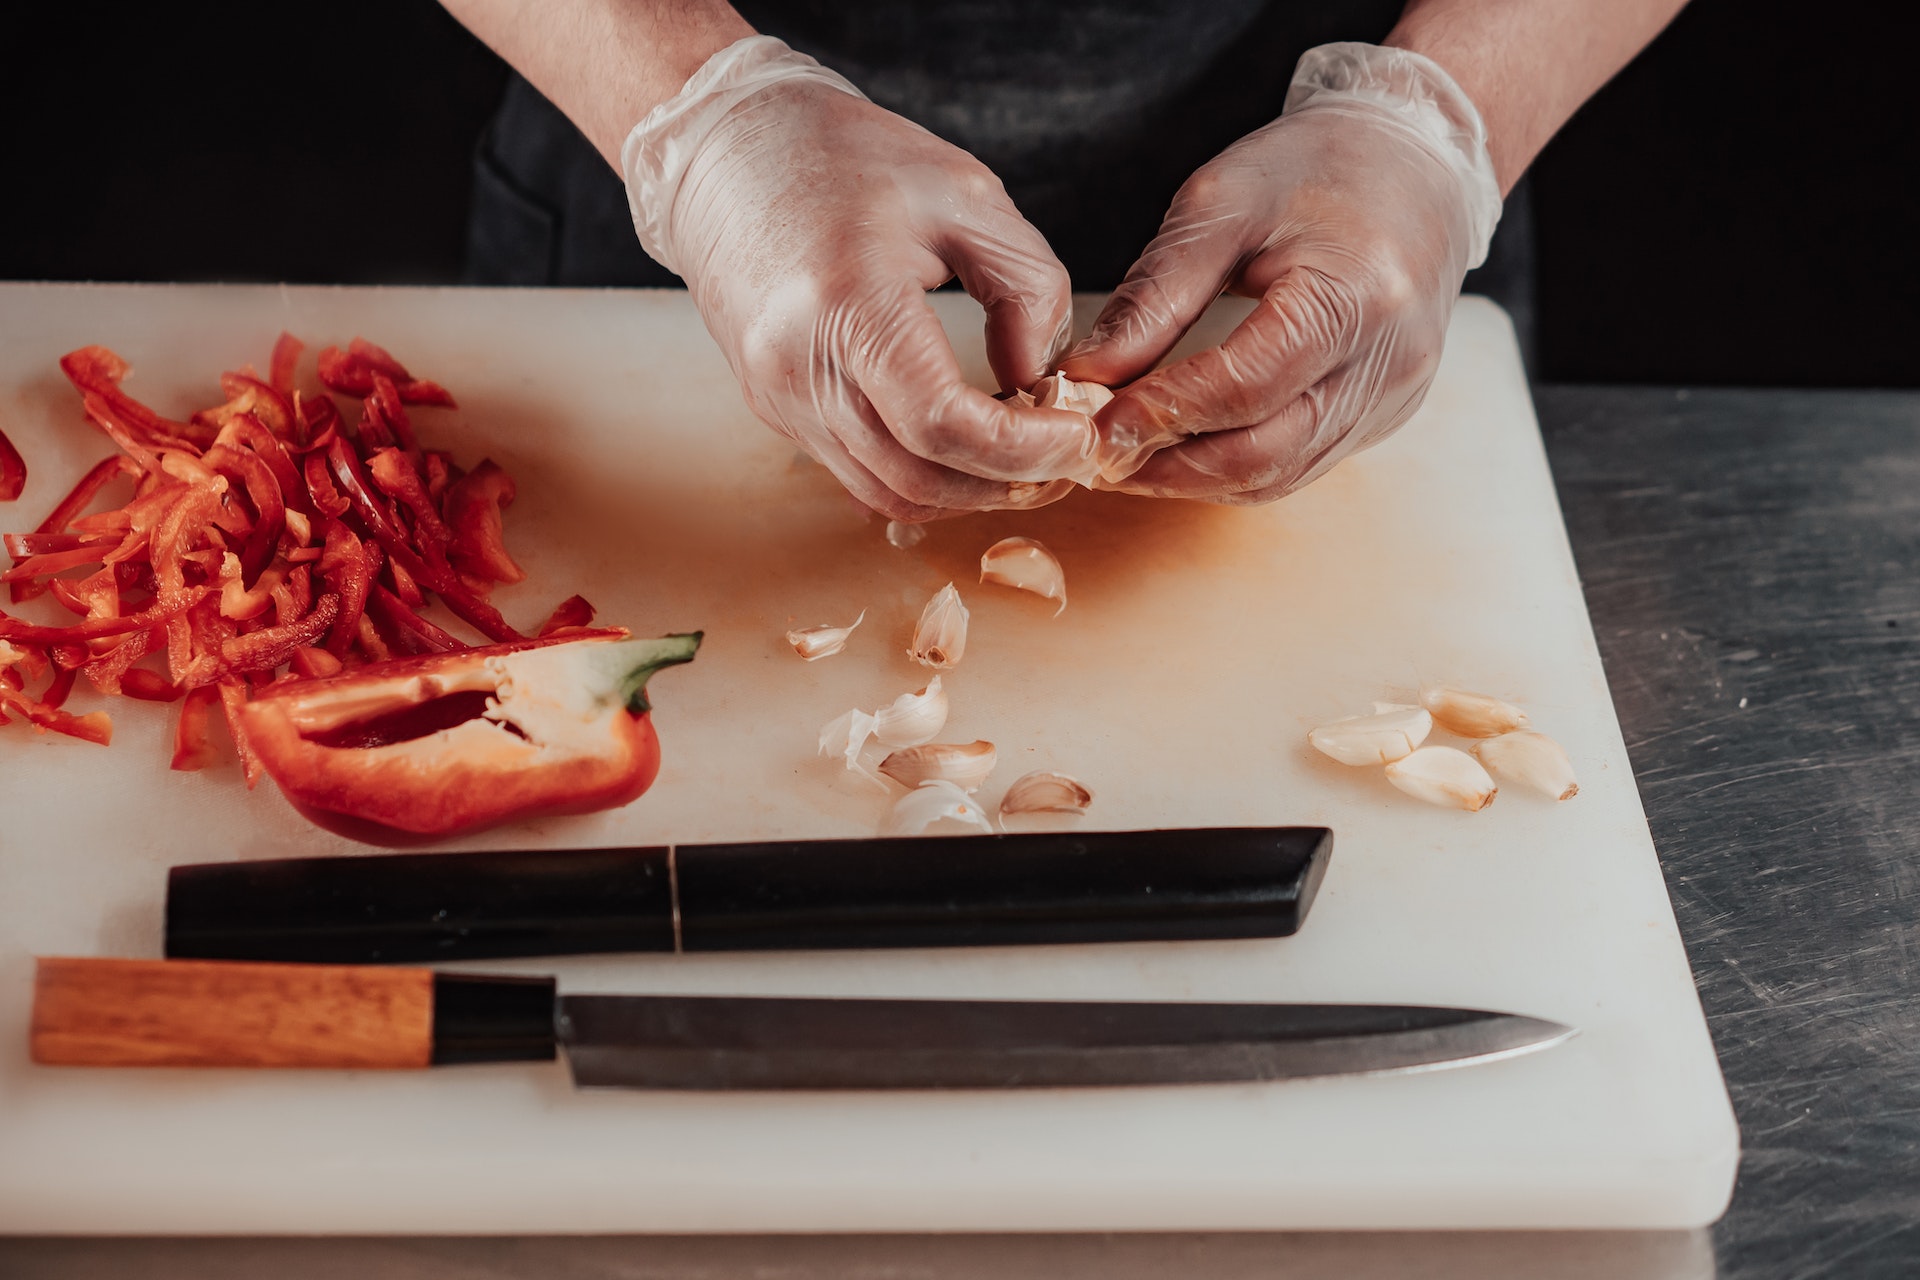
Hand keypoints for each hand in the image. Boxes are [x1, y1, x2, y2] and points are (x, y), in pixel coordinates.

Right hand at [623, 37, 1090, 519]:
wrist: (722, 151)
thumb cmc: (843, 156)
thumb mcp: (966, 195)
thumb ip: (1026, 290)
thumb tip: (1042, 384)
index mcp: (846, 302)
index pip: (941, 425)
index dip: (1022, 451)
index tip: (1079, 437)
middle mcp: (799, 367)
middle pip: (920, 477)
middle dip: (1007, 485)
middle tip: (1068, 459)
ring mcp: (780, 398)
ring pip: (890, 492)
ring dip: (968, 491)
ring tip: (1027, 458)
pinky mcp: (776, 409)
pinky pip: (861, 472)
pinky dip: (925, 474)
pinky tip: (967, 443)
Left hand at [1059, 42, 1501, 502]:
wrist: (1418, 163)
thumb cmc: (1316, 167)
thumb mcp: (1221, 205)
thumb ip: (1155, 295)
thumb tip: (1088, 374)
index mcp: (1354, 296)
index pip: (1243, 388)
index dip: (1161, 415)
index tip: (1095, 427)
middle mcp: (1389, 361)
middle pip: (1263, 451)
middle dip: (1169, 467)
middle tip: (1099, 459)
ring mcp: (1394, 396)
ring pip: (1280, 474)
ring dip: (1195, 479)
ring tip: (1127, 461)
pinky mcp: (1387, 414)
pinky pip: (1302, 464)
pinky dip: (1234, 469)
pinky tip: (1183, 451)